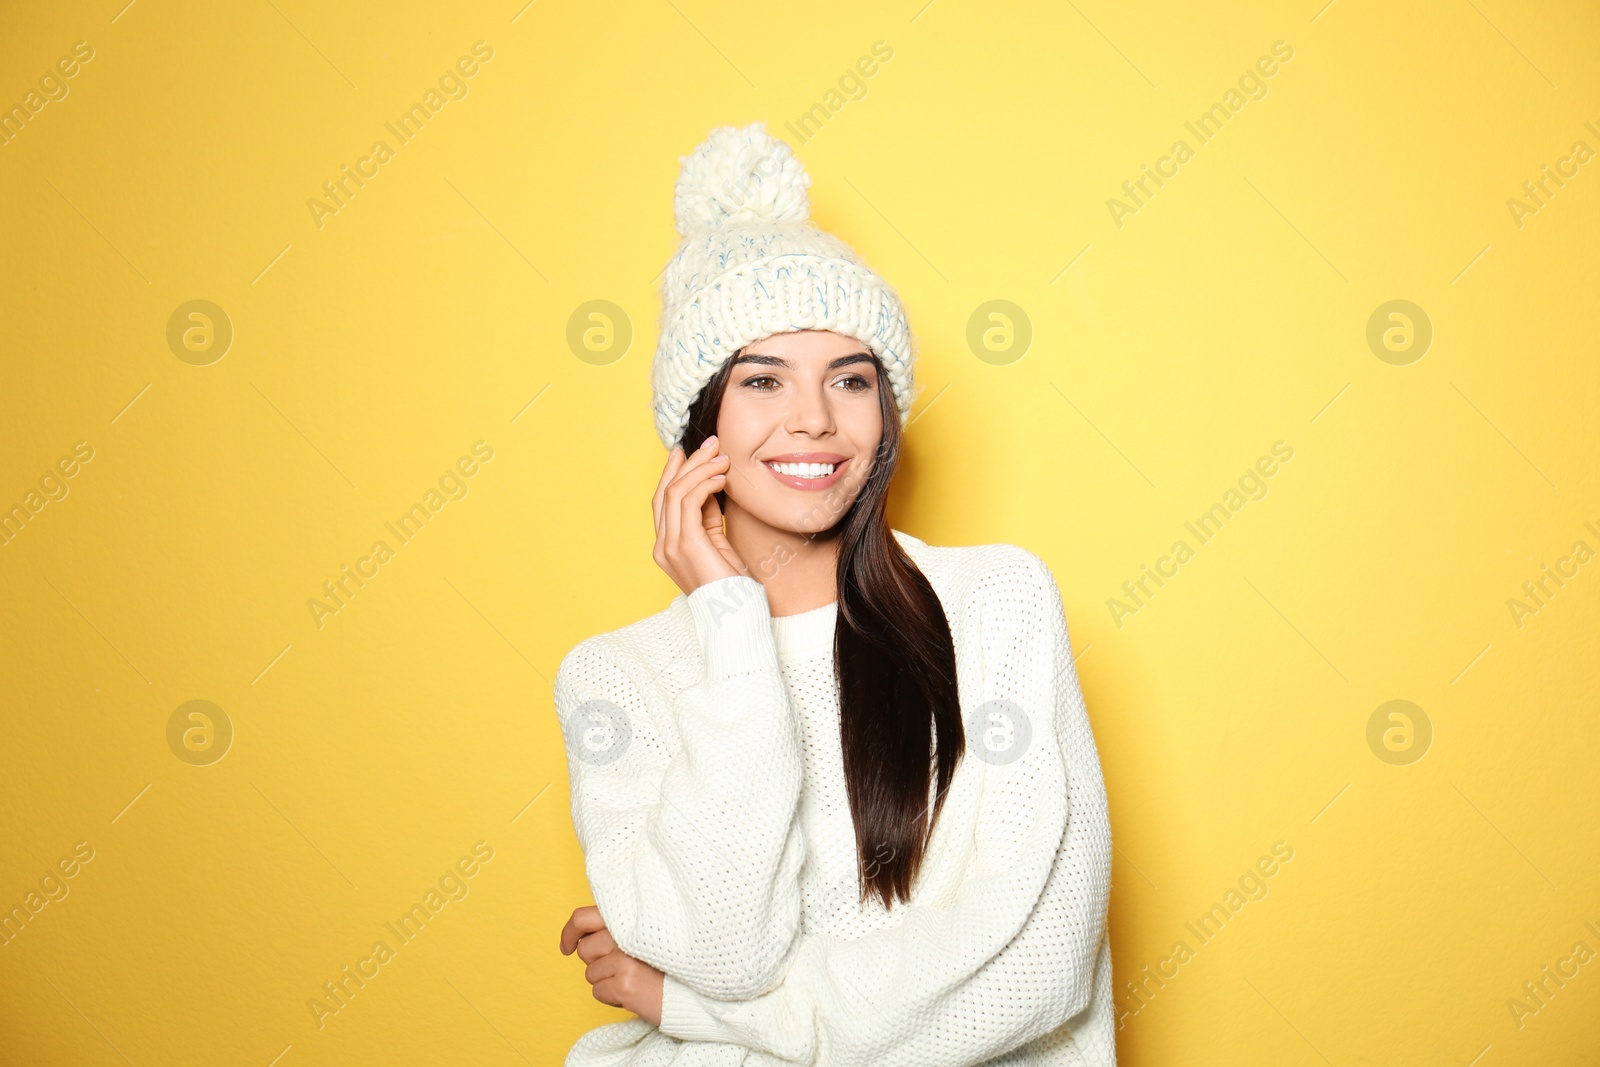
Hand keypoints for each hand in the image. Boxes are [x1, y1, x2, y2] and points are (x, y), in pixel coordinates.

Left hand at [560, 905, 664, 1026]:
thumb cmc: (668, 965)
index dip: (569, 933)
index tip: (567, 947)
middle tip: (621, 967)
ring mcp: (623, 959)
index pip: (581, 918)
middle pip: (584, 950)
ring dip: (607, 981)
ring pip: (590, 974)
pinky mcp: (624, 984)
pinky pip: (598, 993)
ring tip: (632, 979)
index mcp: (628, 918)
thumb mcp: (645, 935)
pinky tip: (633, 993)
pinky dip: (612, 997)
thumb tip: (582, 938)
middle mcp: (624, 935)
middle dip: (596, 962)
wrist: (693, 993)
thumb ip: (618, 928)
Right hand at [652, 435, 749, 595]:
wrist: (736, 615)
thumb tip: (709, 484)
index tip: (688, 451)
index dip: (673, 473)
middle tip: (710, 443)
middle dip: (687, 463)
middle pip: (665, 492)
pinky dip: (705, 483)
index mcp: (666, 548)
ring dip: (700, 469)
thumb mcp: (717, 543)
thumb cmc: (732, 585)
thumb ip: (706, 517)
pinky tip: (721, 477)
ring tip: (722, 457)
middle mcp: (663, 546)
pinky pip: (688, 501)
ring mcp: (670, 546)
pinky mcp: (685, 544)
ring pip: (675, 492)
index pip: (663, 502)